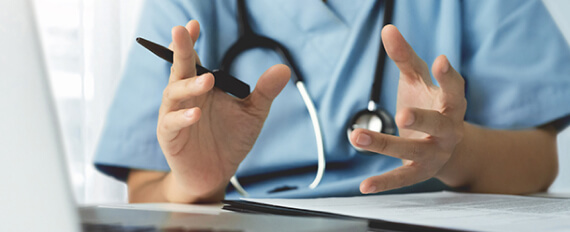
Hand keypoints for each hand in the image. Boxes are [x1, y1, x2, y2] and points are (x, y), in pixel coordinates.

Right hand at [157, 20, 289, 201]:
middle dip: (180, 50)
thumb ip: (264, 92)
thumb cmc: (229, 141)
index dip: (192, 42)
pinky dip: (182, 118)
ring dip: (189, 85)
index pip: (194, 60)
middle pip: (179, 69)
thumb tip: (283, 69)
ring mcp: (174, 116)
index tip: (194, 25)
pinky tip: (196, 114)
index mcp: (201, 87)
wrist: (215, 175)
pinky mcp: (170, 137)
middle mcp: (185, 97)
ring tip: (207, 80)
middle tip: (182, 32)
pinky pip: (171, 123)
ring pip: (173, 94)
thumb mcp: (252, 114)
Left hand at [350, 25, 466, 193]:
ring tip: (358, 136)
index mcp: (451, 104)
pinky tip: (363, 186)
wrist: (446, 146)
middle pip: (439, 124)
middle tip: (402, 113)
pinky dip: (383, 183)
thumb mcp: (417, 80)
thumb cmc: (429, 105)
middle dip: (422, 118)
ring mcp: (435, 153)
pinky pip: (402, 178)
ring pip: (412, 150)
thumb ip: (404, 58)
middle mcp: (448, 130)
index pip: (454, 89)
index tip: (440, 61)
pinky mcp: (420, 171)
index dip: (448, 76)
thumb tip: (387, 29)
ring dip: (386, 144)